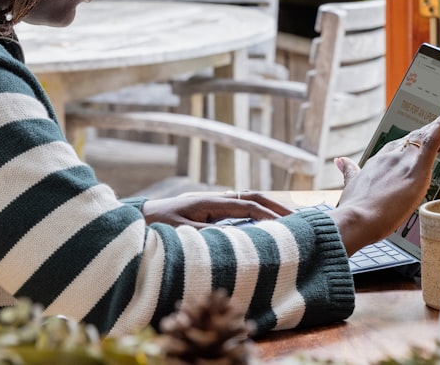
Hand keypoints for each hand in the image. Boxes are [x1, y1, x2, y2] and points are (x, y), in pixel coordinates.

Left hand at [141, 191, 293, 227]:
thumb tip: (237, 240)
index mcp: (211, 201)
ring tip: (290, 221)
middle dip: (276, 207)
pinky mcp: (210, 212)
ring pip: (248, 203)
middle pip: (253, 198)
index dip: (270, 215)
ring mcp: (214, 205)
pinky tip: (266, 227)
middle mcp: (215, 200)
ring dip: (269, 210)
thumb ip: (209, 236)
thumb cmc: (157, 226)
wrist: (140, 219)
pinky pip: (239, 211)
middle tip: (299, 219)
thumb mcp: (182, 232)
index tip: (289, 226)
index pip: (249, 206)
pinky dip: (256, 216)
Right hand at [329, 98, 439, 255]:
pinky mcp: (417, 167)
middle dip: (426, 133)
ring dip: (437, 129)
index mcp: (377, 161)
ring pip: (425, 138)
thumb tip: (340, 161)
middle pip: (413, 140)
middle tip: (439, 124)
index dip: (409, 142)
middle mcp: (390, 156)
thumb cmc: (355, 208)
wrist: (357, 218)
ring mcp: (404, 160)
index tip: (417, 136)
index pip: (397, 147)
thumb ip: (349, 171)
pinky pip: (434, 140)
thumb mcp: (351, 186)